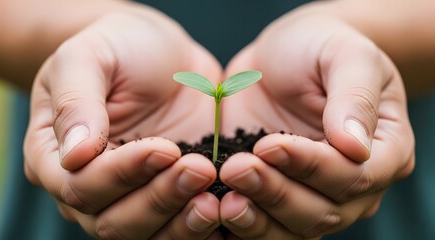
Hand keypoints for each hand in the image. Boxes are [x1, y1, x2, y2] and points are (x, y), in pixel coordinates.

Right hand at [24, 10, 223, 238]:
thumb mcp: (86, 57)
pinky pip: (177, 226)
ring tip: (214, 199)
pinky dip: (199, 225)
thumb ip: (76, 103)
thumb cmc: (117, 47)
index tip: (164, 149)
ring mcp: (129, 195)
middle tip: (199, 170)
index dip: (122, 174)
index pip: (80, 186)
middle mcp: (89, 186)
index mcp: (55, 156)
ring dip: (182, 222)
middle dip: (158, 200)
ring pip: (147, 233)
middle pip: (112, 221)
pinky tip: (224, 209)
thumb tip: (74, 156)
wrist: (159, 51)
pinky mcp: (167, 193)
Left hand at [219, 12, 414, 238]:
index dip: (312, 166)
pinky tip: (219, 211)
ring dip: (258, 219)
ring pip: (294, 229)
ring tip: (225, 199)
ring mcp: (315, 193)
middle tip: (236, 169)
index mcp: (384, 149)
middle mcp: (355, 182)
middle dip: (277, 194)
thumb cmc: (319, 47)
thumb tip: (356, 148)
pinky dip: (244, 226)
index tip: (269, 144)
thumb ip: (354, 97)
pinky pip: (267, 226)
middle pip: (324, 211)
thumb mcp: (344, 54)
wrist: (283, 55)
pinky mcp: (278, 194)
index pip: (355, 176)